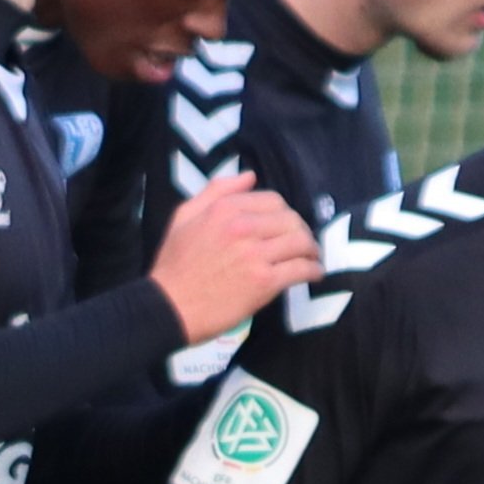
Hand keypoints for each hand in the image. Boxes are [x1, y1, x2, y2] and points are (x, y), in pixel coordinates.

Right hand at [145, 172, 322, 342]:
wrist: (169, 307)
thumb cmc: (173, 264)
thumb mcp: (184, 217)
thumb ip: (216, 191)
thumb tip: (250, 176)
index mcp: (225, 209)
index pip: (273, 201)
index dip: (284, 213)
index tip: (285, 225)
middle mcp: (242, 227)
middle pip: (291, 220)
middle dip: (302, 230)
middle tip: (303, 243)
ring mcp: (255, 254)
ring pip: (300, 242)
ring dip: (311, 250)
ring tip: (312, 257)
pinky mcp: (264, 282)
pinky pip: (301, 269)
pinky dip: (312, 270)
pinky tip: (313, 273)